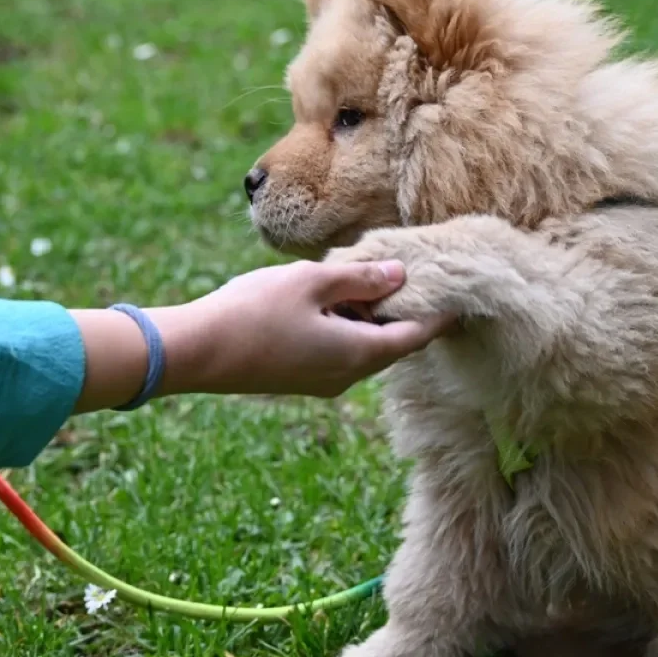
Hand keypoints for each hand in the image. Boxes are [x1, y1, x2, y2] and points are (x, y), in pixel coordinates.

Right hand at [69, 259, 454, 411]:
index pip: (417, 336)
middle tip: (416, 274)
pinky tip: (329, 297)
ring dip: (370, 316)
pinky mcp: (298, 377)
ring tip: (366, 277)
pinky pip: (337, 350)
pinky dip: (345, 325)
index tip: (462, 294)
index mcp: (359, 355)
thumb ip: (361, 278)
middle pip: (392, 342)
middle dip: (404, 311)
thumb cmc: (254, 311)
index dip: (440, 314)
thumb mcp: (314, 282)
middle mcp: (346, 376)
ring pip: (362, 346)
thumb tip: (401, 275)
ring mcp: (320, 381)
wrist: (195, 352)